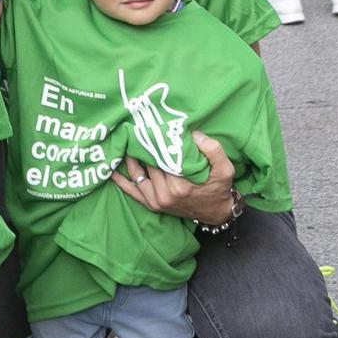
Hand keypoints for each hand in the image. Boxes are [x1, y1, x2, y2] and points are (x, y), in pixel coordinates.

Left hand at [112, 131, 238, 225]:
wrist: (216, 212)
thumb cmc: (219, 188)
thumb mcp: (225, 169)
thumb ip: (213, 150)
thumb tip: (193, 134)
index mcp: (179, 185)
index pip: (160, 156)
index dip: (153, 140)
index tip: (147, 125)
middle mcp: (164, 194)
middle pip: (148, 163)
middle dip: (142, 146)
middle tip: (135, 128)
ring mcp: (156, 201)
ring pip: (138, 173)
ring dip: (131, 157)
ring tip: (126, 140)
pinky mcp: (152, 205)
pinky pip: (133, 192)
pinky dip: (122, 181)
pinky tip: (112, 170)